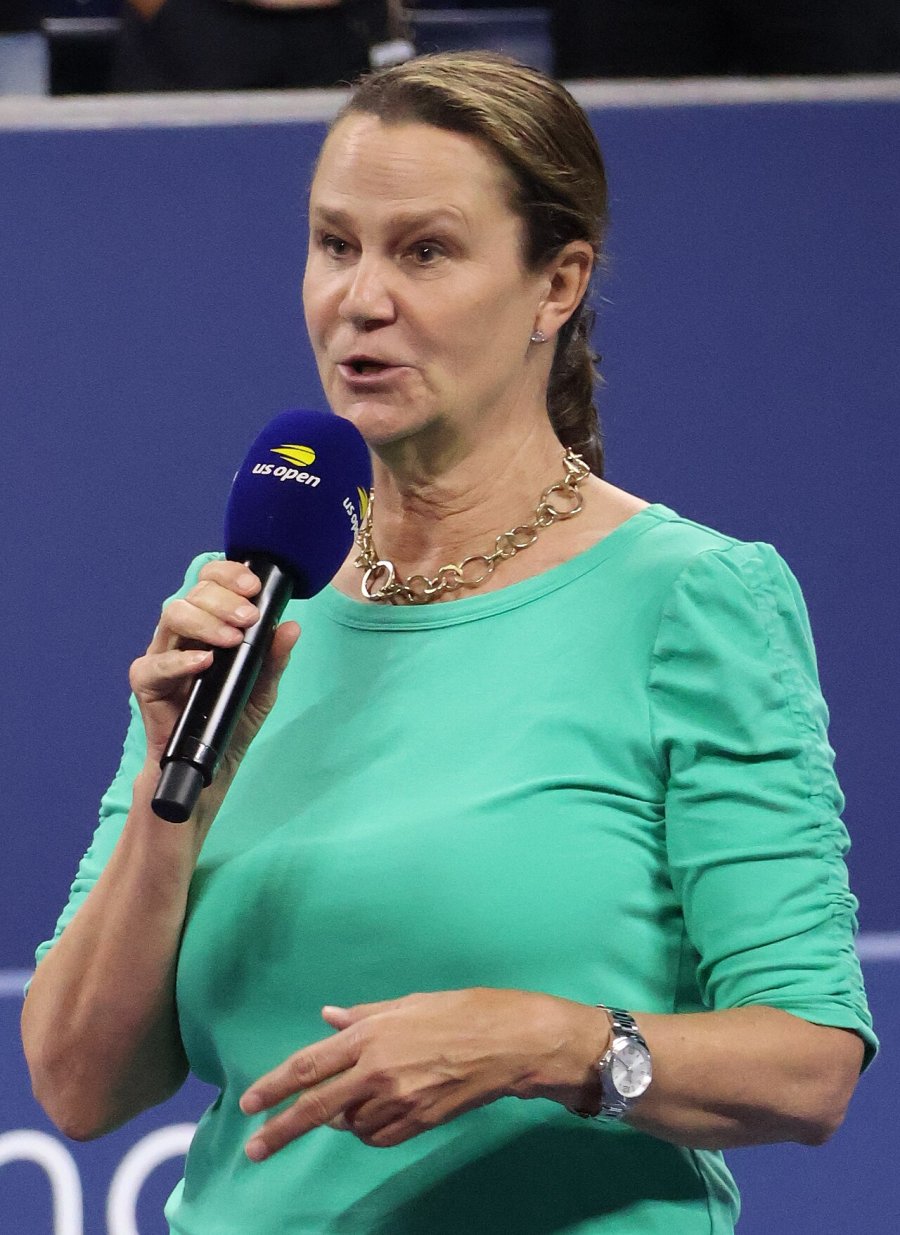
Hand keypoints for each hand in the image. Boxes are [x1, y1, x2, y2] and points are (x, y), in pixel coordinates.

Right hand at [129, 559, 299, 771]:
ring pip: (172, 616)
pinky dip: (181, 660)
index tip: (253, 587)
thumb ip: (274, 657)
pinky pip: (156, 664)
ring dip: (206, 622)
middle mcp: (182, 634)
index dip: (228, 575)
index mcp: (207, 625)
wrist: (213, 765)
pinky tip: (204, 662)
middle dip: (224, 599)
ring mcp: (162, 656)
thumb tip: (291, 626)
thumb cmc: (232, 718)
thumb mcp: (263, 687)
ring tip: (232, 639)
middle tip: (248, 618)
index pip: (210, 581)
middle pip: (193, 594)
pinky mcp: (147, 683)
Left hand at [239, 988, 606, 1156]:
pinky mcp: (419, 1122)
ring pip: (349, 1123)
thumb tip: (326, 1017)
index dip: (275, 1086)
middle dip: (281, 1129)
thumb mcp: (409, 1003)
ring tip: (353, 1102)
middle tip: (255, 1147)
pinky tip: (375, 1116)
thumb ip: (364, 1016)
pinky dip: (368, 1131)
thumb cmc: (462, 1010)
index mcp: (370, 1034)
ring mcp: (399, 1100)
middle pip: (316, 1106)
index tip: (249, 1104)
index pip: (309, 1064)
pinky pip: (378, 1137)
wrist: (511, 1042)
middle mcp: (377, 1070)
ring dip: (341, 1118)